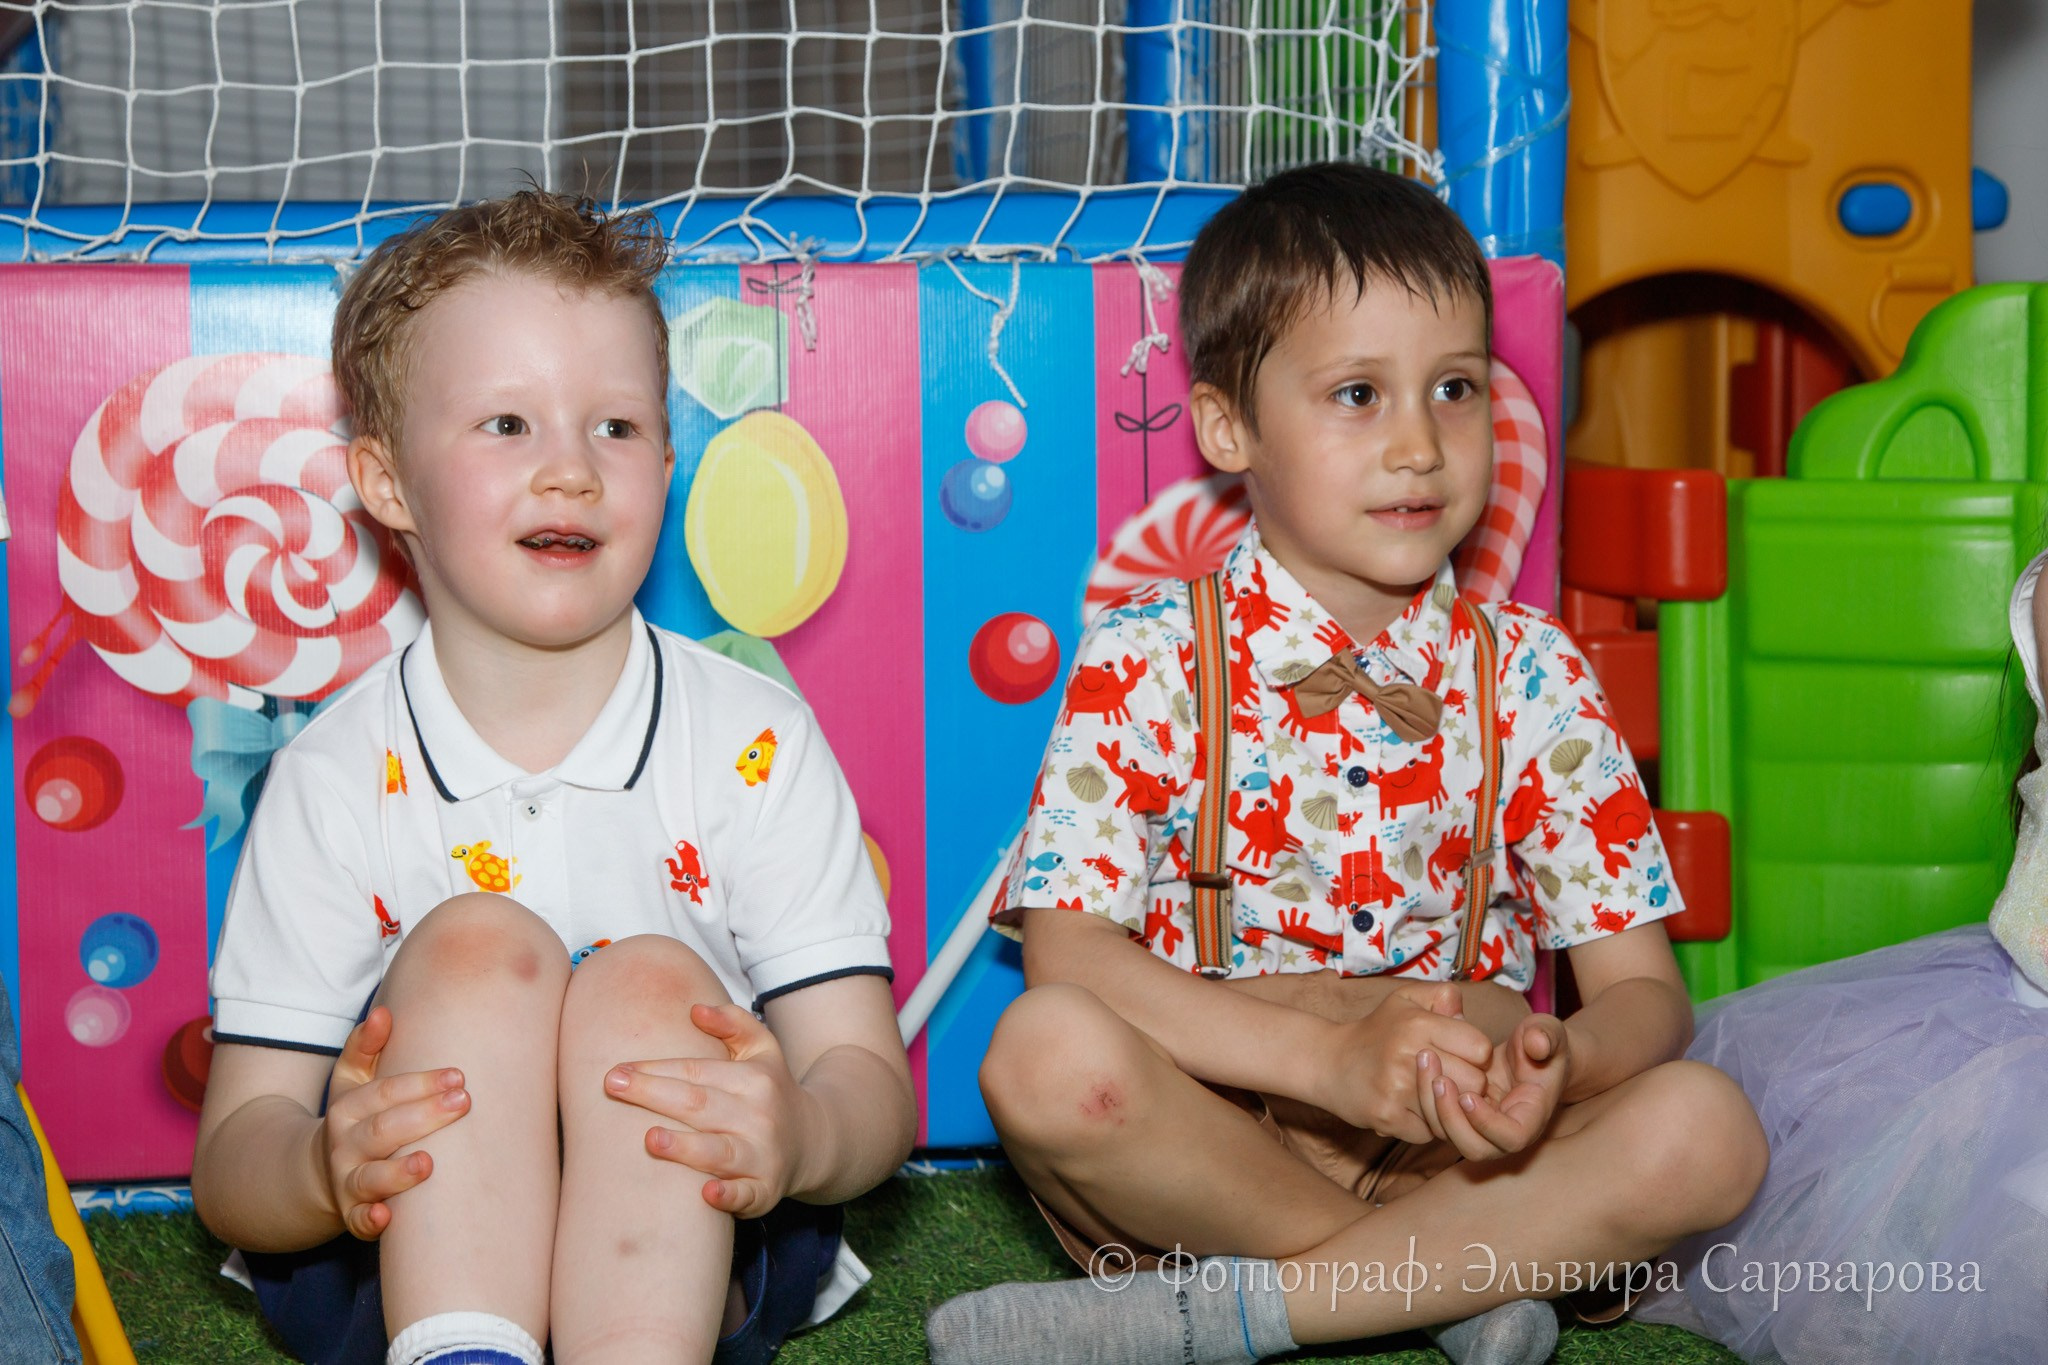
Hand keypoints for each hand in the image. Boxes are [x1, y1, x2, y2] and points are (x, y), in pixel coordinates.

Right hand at [318, 1006, 469, 1239]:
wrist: (319, 1172)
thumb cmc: (356, 1117)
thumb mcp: (352, 1080)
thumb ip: (365, 1046)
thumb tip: (382, 1014)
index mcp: (349, 1107)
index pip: (386, 1092)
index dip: (421, 1083)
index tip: (459, 1076)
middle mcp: (345, 1145)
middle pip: (384, 1130)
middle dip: (423, 1117)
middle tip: (464, 1103)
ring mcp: (347, 1182)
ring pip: (370, 1177)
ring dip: (398, 1173)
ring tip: (428, 1164)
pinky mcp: (353, 1216)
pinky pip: (359, 1222)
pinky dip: (370, 1220)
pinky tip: (386, 1217)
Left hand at [604, 1003, 816, 1218]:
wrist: (815, 1141)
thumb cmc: (771, 1092)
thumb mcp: (763, 1050)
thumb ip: (733, 1023)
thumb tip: (695, 1010)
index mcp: (752, 1079)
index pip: (697, 1071)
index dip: (656, 1069)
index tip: (617, 1070)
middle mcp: (758, 1115)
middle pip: (700, 1105)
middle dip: (654, 1095)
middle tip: (612, 1086)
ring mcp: (762, 1155)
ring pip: (719, 1151)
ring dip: (685, 1147)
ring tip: (650, 1139)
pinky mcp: (765, 1190)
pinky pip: (747, 1195)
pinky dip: (729, 1196)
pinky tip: (707, 1193)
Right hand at [1316, 983, 1495, 1143]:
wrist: (1328, 1062)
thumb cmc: (1378, 1030)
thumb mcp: (1406, 999)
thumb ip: (1443, 996)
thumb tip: (1467, 1018)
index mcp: (1418, 1023)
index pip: (1480, 1048)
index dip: (1476, 1054)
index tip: (1460, 1054)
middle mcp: (1408, 1055)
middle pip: (1474, 1083)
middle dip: (1468, 1083)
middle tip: (1451, 1078)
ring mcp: (1397, 1090)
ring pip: (1453, 1110)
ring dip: (1447, 1106)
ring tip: (1434, 1094)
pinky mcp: (1387, 1118)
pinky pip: (1430, 1133)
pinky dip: (1425, 1126)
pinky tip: (1412, 1110)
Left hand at [1416, 1012, 1569, 1159]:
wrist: (1529, 1051)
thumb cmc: (1541, 1042)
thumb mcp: (1549, 1032)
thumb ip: (1547, 1036)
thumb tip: (1537, 1044)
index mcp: (1531, 1117)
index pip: (1512, 1138)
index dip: (1488, 1123)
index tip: (1469, 1095)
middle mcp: (1504, 1131)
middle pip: (1474, 1148)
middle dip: (1452, 1119)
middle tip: (1439, 1080)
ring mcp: (1480, 1127)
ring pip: (1449, 1136)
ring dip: (1432, 1106)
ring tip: (1426, 1063)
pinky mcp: (1461, 1116)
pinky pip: (1438, 1120)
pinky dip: (1426, 1097)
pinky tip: (1423, 1064)